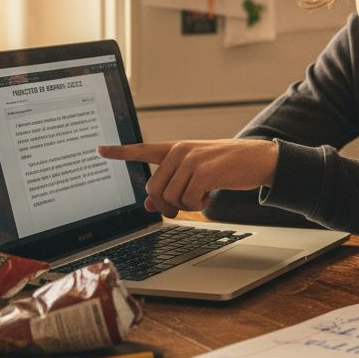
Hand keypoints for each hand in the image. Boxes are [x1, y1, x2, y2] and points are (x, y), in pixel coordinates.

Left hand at [98, 139, 278, 215]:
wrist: (258, 159)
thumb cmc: (227, 167)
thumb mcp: (197, 174)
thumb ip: (171, 185)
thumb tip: (147, 204)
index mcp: (176, 149)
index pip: (143, 149)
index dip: (120, 152)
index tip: (100, 150)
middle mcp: (180, 151)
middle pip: (153, 189)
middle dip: (165, 205)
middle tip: (181, 207)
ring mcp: (191, 159)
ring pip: (170, 197)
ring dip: (186, 204)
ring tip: (202, 195)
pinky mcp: (204, 170)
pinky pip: (188, 199)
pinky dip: (198, 205)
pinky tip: (209, 195)